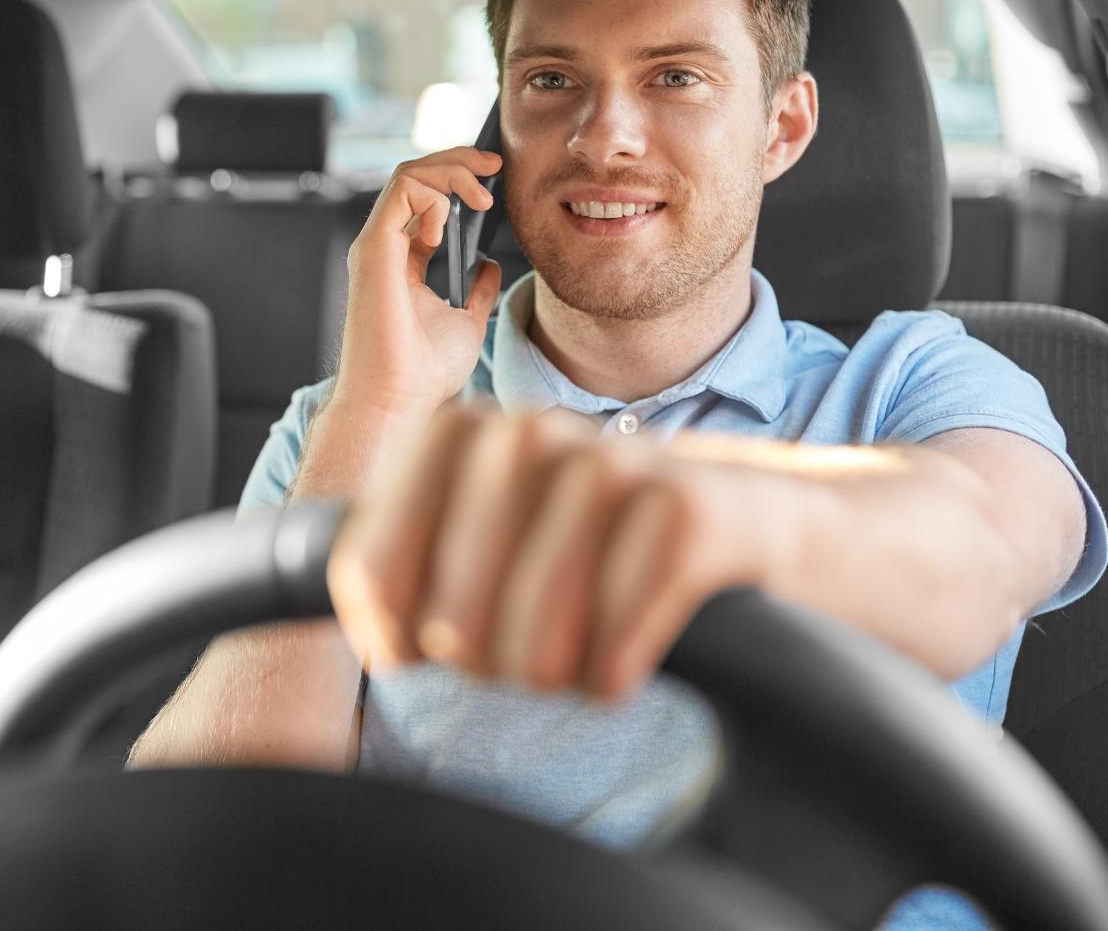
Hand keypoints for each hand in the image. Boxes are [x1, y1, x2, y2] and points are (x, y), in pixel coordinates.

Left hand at [326, 405, 764, 699]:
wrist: (738, 518)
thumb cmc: (589, 540)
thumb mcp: (487, 533)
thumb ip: (406, 565)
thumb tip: (371, 638)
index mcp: (457, 433)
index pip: (370, 567)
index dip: (391, 636)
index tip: (422, 653)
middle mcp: (525, 433)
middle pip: (450, 621)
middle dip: (485, 664)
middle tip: (525, 650)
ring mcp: (606, 464)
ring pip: (532, 642)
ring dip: (554, 674)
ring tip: (575, 655)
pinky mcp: (683, 508)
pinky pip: (614, 646)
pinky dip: (613, 674)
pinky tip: (625, 658)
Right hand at [330, 147, 504, 422]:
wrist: (398, 401)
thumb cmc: (424, 373)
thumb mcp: (467, 322)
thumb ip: (476, 290)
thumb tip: (489, 264)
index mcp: (404, 262)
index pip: (426, 201)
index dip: (459, 181)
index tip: (495, 181)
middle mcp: (387, 248)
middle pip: (416, 179)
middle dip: (458, 161)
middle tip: (494, 165)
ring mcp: (377, 245)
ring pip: (408, 175)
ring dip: (452, 171)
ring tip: (481, 196)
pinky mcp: (374, 247)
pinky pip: (402, 190)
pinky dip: (433, 194)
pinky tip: (449, 225)